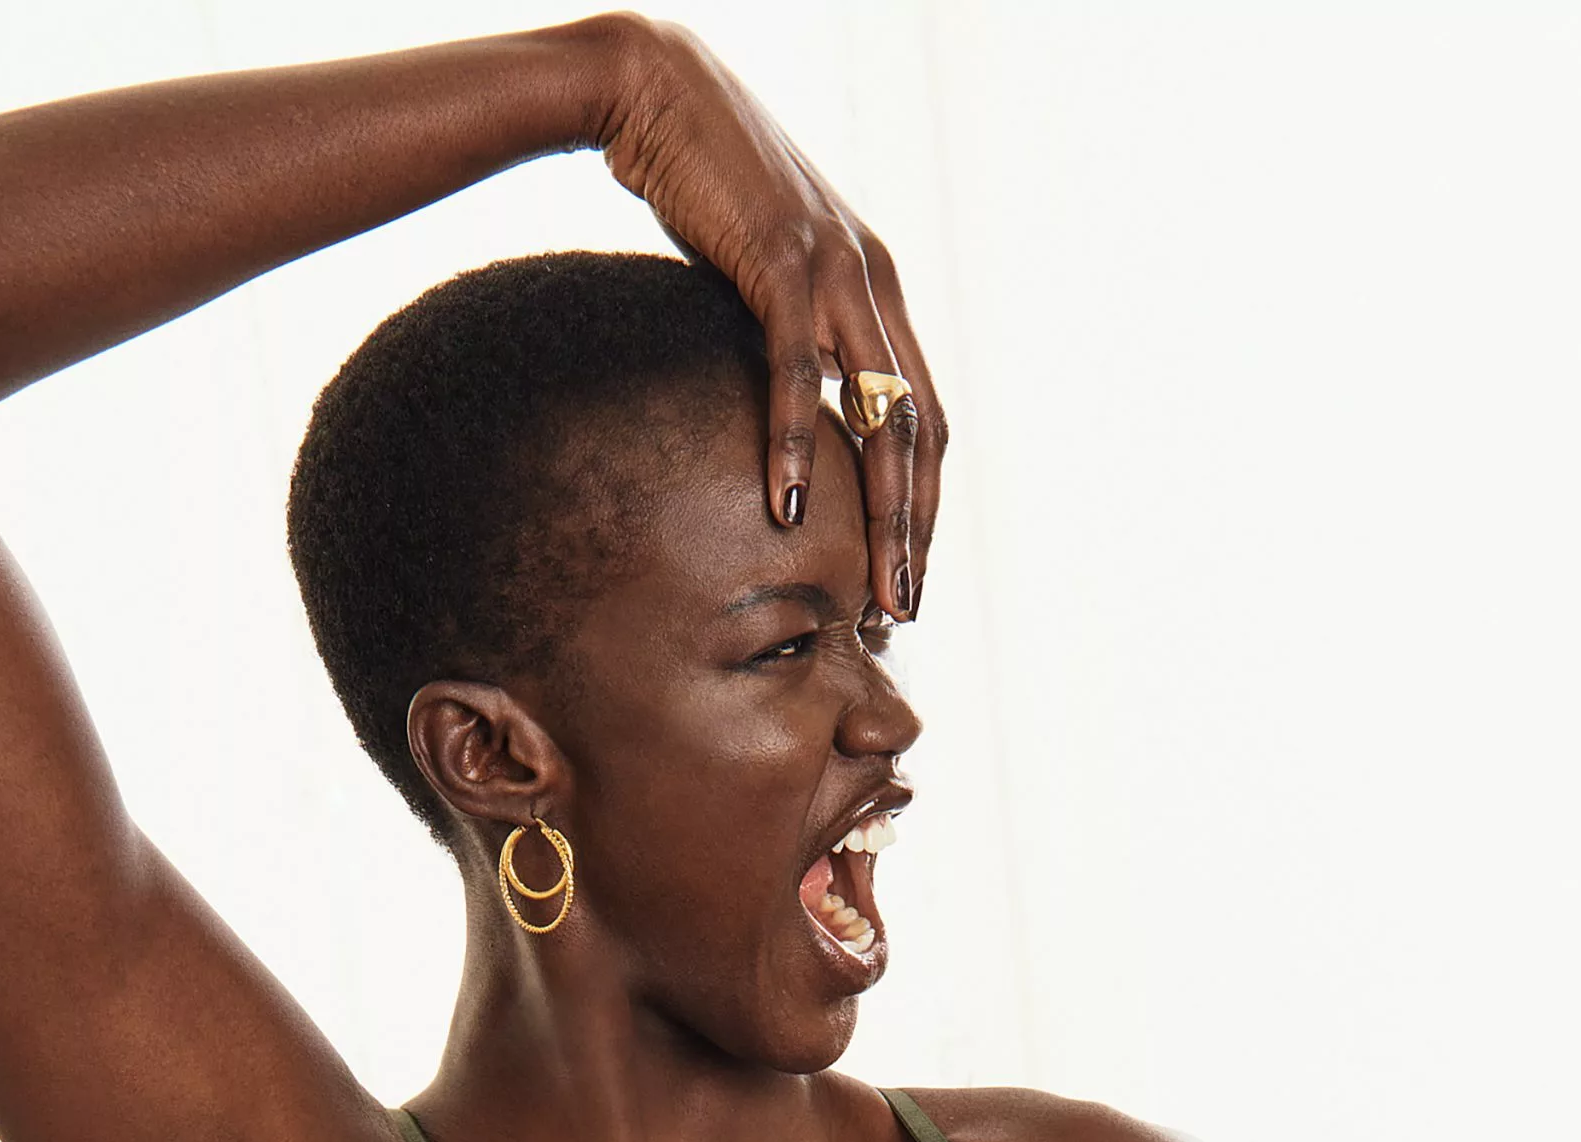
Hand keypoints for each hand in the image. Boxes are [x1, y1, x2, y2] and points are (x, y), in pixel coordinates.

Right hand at [584, 12, 945, 617]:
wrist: (656, 92)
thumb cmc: (703, 187)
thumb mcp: (764, 277)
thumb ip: (793, 335)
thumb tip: (788, 407)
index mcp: (878, 291)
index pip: (922, 420)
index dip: (923, 505)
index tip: (905, 574)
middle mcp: (875, 281)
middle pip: (919, 431)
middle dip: (917, 530)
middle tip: (904, 610)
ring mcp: (834, 268)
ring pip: (879, 411)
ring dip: (881, 510)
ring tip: (870, 588)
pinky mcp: (779, 258)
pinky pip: (796, 369)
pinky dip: (794, 441)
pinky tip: (785, 505)